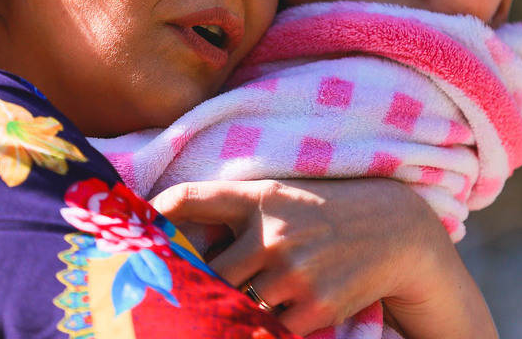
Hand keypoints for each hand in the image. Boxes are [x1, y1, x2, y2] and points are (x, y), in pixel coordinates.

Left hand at [150, 178, 496, 337]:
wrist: (392, 230)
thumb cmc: (320, 212)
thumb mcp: (277, 195)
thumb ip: (230, 209)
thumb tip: (168, 229)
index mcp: (259, 198)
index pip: (190, 199)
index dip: (154, 215)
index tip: (129, 232)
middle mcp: (272, 234)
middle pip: (207, 272)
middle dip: (189, 286)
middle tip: (165, 296)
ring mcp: (294, 274)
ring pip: (234, 305)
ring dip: (223, 312)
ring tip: (215, 311)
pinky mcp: (314, 307)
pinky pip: (268, 329)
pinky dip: (256, 330)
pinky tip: (251, 323)